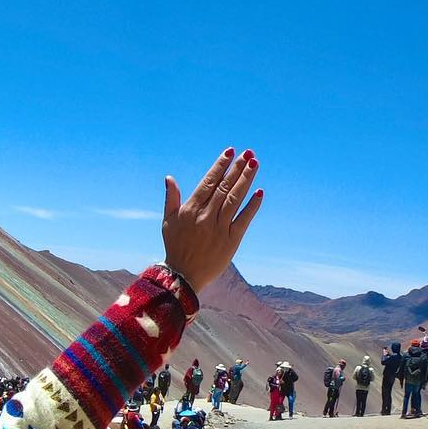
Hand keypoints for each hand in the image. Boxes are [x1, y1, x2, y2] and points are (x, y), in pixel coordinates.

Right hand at [162, 148, 262, 293]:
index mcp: (190, 210)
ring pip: (235, 199)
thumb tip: (169, 178)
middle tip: (248, 153)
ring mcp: (219, 228)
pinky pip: (243, 220)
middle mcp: (205, 217)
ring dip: (246, 180)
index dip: (220, 166)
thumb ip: (171, 199)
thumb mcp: (168, 222)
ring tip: (254, 164)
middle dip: (237, 168)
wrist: (182, 277)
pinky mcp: (230, 241)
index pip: (208, 182)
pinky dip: (252, 206)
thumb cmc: (175, 247)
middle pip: (224, 187)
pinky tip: (259, 193)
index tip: (230, 152)